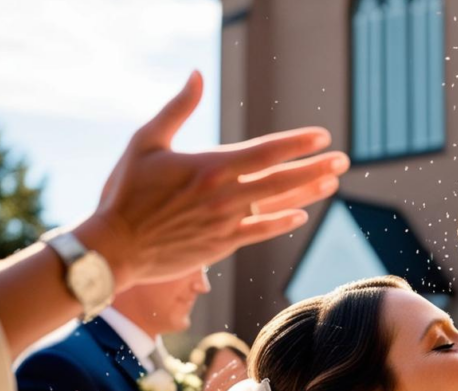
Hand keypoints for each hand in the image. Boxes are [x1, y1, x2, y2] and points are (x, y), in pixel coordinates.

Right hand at [78, 71, 349, 288]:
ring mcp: (225, 222)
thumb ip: (177, 109)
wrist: (114, 247)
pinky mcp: (221, 246)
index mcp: (208, 166)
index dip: (297, 143)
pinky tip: (300, 215)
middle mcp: (223, 194)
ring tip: (332, 182)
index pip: (265, 151)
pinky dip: (281, 222)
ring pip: (277, 204)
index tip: (321, 136)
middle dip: (315, 167)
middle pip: (281, 178)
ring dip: (308, 192)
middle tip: (343, 159)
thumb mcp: (146, 142)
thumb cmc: (125, 192)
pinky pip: (260, 232)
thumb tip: (196, 75)